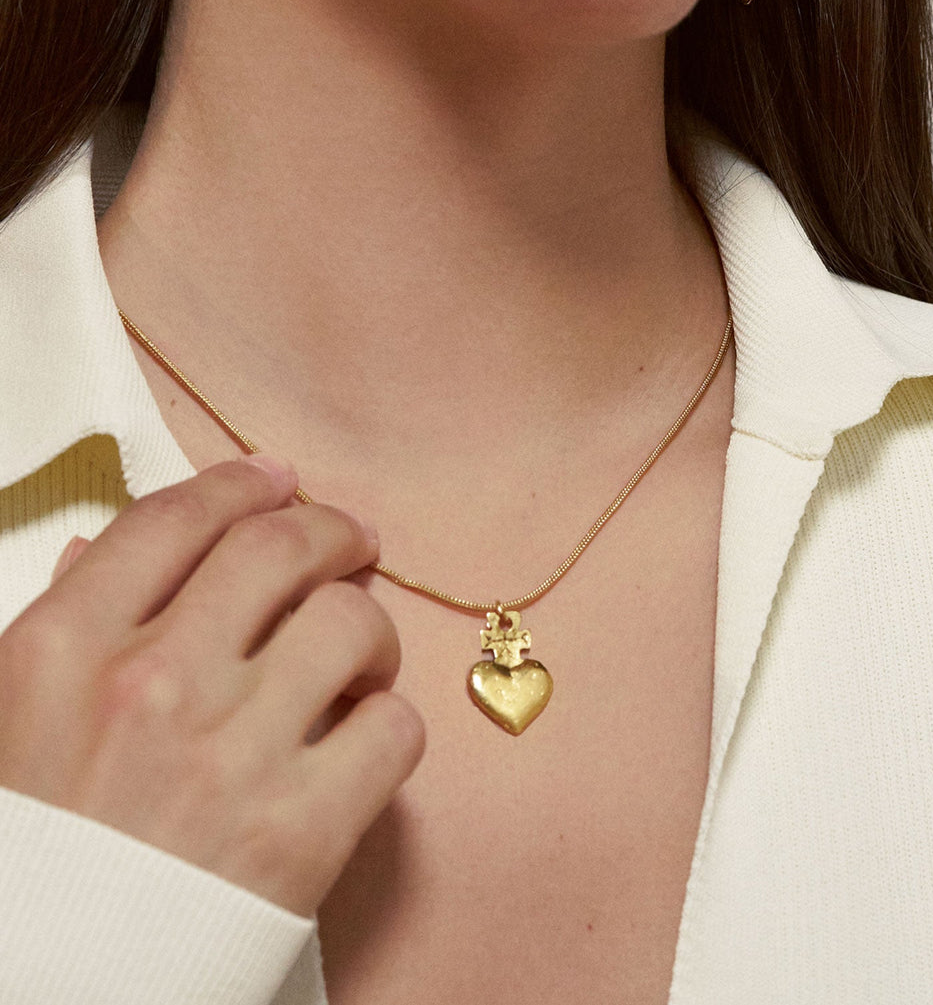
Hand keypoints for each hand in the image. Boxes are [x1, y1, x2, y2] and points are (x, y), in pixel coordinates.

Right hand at [0, 457, 423, 917]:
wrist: (51, 988)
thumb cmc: (28, 854)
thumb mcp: (7, 719)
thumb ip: (61, 625)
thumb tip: (102, 548)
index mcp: (64, 650)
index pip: (178, 519)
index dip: (241, 484)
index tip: (277, 479)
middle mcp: (151, 685)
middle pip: (280, 549)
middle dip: (330, 529)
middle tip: (352, 542)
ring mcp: (230, 757)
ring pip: (350, 623)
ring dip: (370, 625)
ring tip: (360, 652)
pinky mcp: (300, 833)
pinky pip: (393, 728)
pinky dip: (390, 719)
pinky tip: (365, 730)